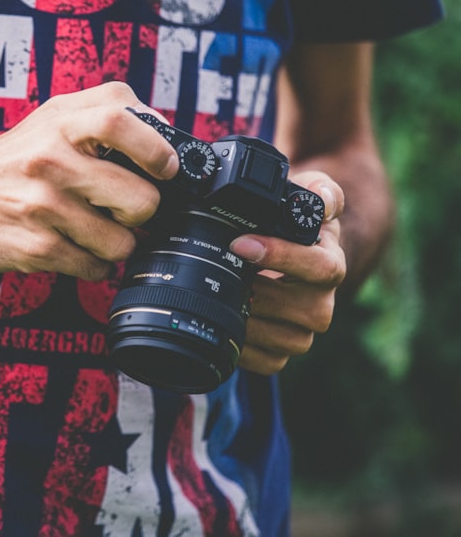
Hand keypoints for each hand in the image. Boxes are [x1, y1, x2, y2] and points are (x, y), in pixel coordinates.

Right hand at [0, 82, 179, 280]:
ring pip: (121, 243)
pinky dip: (92, 264)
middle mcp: (48, 160)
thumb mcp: (49, 120)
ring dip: (116, 244)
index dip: (155, 149)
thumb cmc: (7, 162)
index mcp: (59, 122)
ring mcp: (40, 206)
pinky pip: (92, 267)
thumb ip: (102, 115)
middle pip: (139, 198)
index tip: (164, 169)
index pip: (121, 119)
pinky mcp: (32, 247)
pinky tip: (71, 249)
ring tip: (92, 231)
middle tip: (124, 210)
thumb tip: (165, 139)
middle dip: (141, 214)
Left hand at [231, 172, 346, 374]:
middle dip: (256, 292)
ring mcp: (306, 329)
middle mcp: (323, 300)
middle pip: (302, 309)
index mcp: (330, 261)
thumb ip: (320, 190)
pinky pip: (270, 362)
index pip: (320, 267)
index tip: (240, 245)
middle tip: (221, 275)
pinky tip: (224, 325)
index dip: (281, 257)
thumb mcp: (308, 196)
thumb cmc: (290, 224)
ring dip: (250, 319)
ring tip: (221, 297)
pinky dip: (245, 349)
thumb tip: (325, 201)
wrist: (277, 251)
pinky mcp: (285, 349)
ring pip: (286, 339)